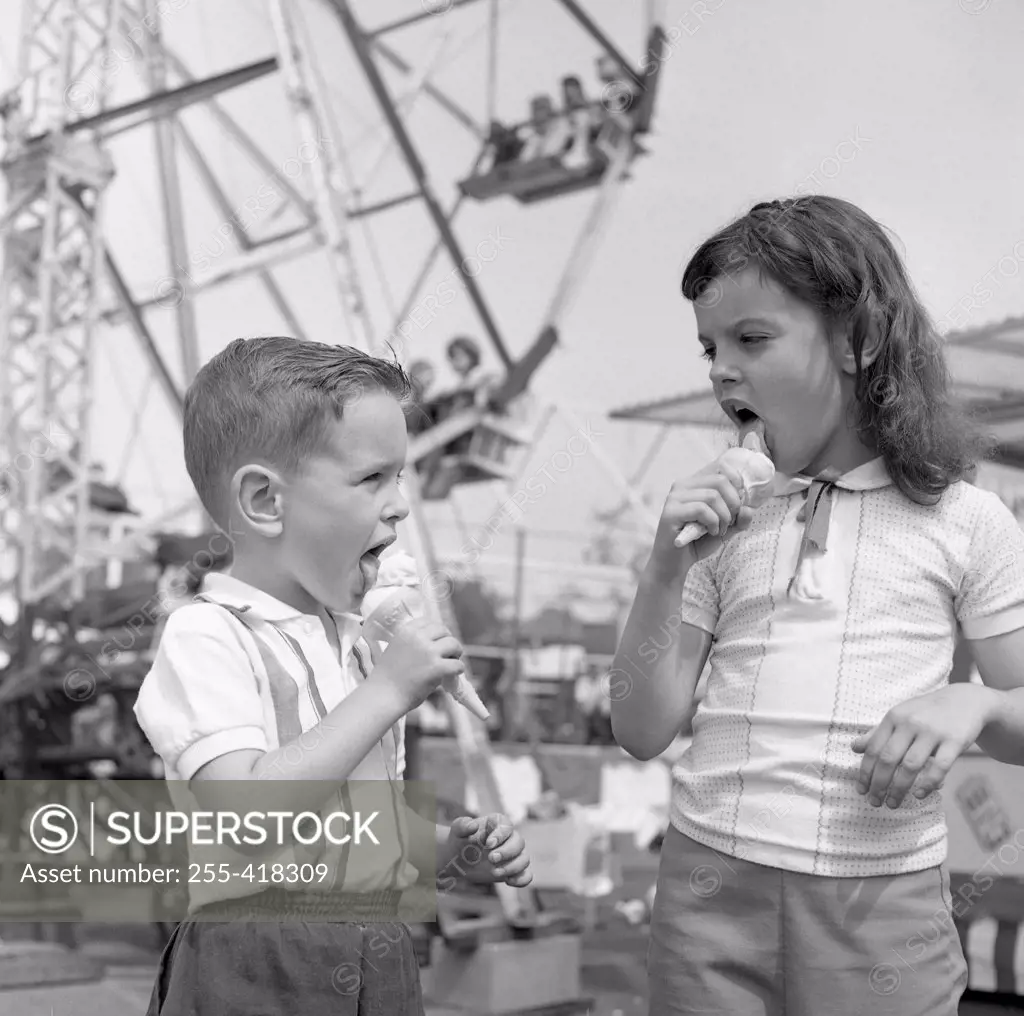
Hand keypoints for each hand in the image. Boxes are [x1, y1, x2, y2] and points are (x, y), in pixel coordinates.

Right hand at [371, 616, 463, 710]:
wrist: (383, 695)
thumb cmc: (387, 677)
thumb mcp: (395, 649)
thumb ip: (411, 643)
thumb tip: (434, 643)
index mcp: (406, 631)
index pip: (428, 622)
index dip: (437, 632)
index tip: (438, 641)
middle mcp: (418, 637)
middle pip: (443, 630)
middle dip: (448, 640)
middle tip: (449, 652)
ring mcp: (428, 652)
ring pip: (453, 644)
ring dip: (456, 652)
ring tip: (453, 662)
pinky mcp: (436, 667)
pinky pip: (457, 664)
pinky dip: (458, 669)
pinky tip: (454, 674)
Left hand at [446, 814, 532, 887]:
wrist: (458, 858)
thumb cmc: (460, 839)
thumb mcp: (457, 830)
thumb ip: (463, 826)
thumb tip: (473, 825)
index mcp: (498, 823)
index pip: (507, 826)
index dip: (500, 834)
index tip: (488, 844)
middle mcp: (509, 837)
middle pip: (519, 842)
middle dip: (507, 852)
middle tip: (491, 859)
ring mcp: (513, 855)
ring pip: (524, 859)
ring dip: (512, 867)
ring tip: (495, 872)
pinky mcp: (512, 870)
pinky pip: (526, 875)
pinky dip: (522, 879)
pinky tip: (509, 882)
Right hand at [646, 460, 752, 580]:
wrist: (674, 564)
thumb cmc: (697, 542)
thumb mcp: (725, 528)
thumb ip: (739, 518)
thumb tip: (749, 509)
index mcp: (694, 483)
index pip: (721, 466)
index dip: (737, 483)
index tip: (737, 504)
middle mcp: (682, 485)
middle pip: (720, 479)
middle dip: (733, 502)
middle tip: (730, 521)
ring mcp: (674, 498)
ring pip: (712, 495)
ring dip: (724, 516)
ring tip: (719, 530)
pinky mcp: (670, 512)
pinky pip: (701, 509)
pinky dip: (713, 522)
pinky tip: (711, 532)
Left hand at [852, 684, 999, 807]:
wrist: (966, 700)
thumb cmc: (927, 712)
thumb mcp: (900, 716)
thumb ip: (878, 733)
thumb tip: (855, 748)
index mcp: (894, 717)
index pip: (874, 748)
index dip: (865, 771)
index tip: (861, 790)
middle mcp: (910, 723)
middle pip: (888, 758)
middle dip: (879, 784)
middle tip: (874, 802)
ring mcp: (932, 732)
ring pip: (910, 765)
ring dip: (899, 788)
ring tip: (893, 804)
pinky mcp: (954, 741)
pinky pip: (940, 767)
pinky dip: (928, 783)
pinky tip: (919, 795)